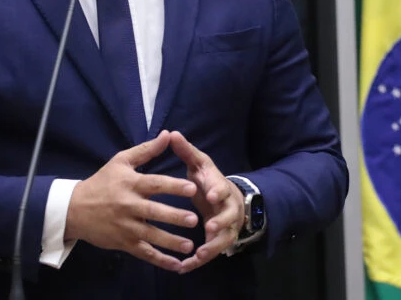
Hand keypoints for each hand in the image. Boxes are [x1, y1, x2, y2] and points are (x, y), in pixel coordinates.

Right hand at [65, 130, 199, 270]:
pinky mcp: (124, 243)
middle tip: (194, 219)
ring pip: (151, 235)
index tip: (192, 188)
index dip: (173, 186)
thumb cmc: (102, 182)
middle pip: (154, 211)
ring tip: (190, 246)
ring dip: (171, 241)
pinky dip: (161, 260)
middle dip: (174, 216)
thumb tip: (168, 135)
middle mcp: (129, 205)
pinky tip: (177, 265)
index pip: (155, 184)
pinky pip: (145, 253)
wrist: (74, 209)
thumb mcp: (121, 161)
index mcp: (130, 184)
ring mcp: (126, 226)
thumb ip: (146, 150)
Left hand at [169, 131, 244, 273]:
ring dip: (212, 248)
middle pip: (229, 217)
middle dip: (221, 223)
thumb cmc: (208, 179)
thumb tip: (172, 133)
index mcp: (220, 187)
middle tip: (210, 228)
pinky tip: (185, 267)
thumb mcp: (199, 164)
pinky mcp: (218, 240)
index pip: (222, 188)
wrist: (224, 197)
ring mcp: (226, 227)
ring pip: (222, 240)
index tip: (212, 194)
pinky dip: (199, 261)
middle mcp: (227, 208)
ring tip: (199, 255)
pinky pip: (211, 252)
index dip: (218, 191)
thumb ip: (186, 152)